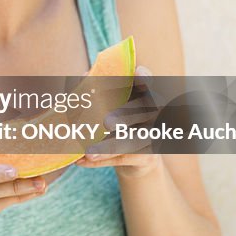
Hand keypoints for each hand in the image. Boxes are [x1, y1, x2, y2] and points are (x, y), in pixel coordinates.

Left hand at [75, 65, 161, 179]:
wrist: (135, 156)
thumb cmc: (121, 119)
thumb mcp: (112, 103)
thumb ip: (99, 88)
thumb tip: (85, 76)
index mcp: (145, 94)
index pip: (149, 83)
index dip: (146, 78)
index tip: (138, 74)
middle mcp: (154, 113)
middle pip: (141, 111)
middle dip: (124, 116)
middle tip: (107, 122)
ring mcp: (153, 136)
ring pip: (132, 141)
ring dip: (109, 147)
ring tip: (88, 152)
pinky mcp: (147, 157)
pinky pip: (123, 159)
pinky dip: (101, 160)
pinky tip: (82, 161)